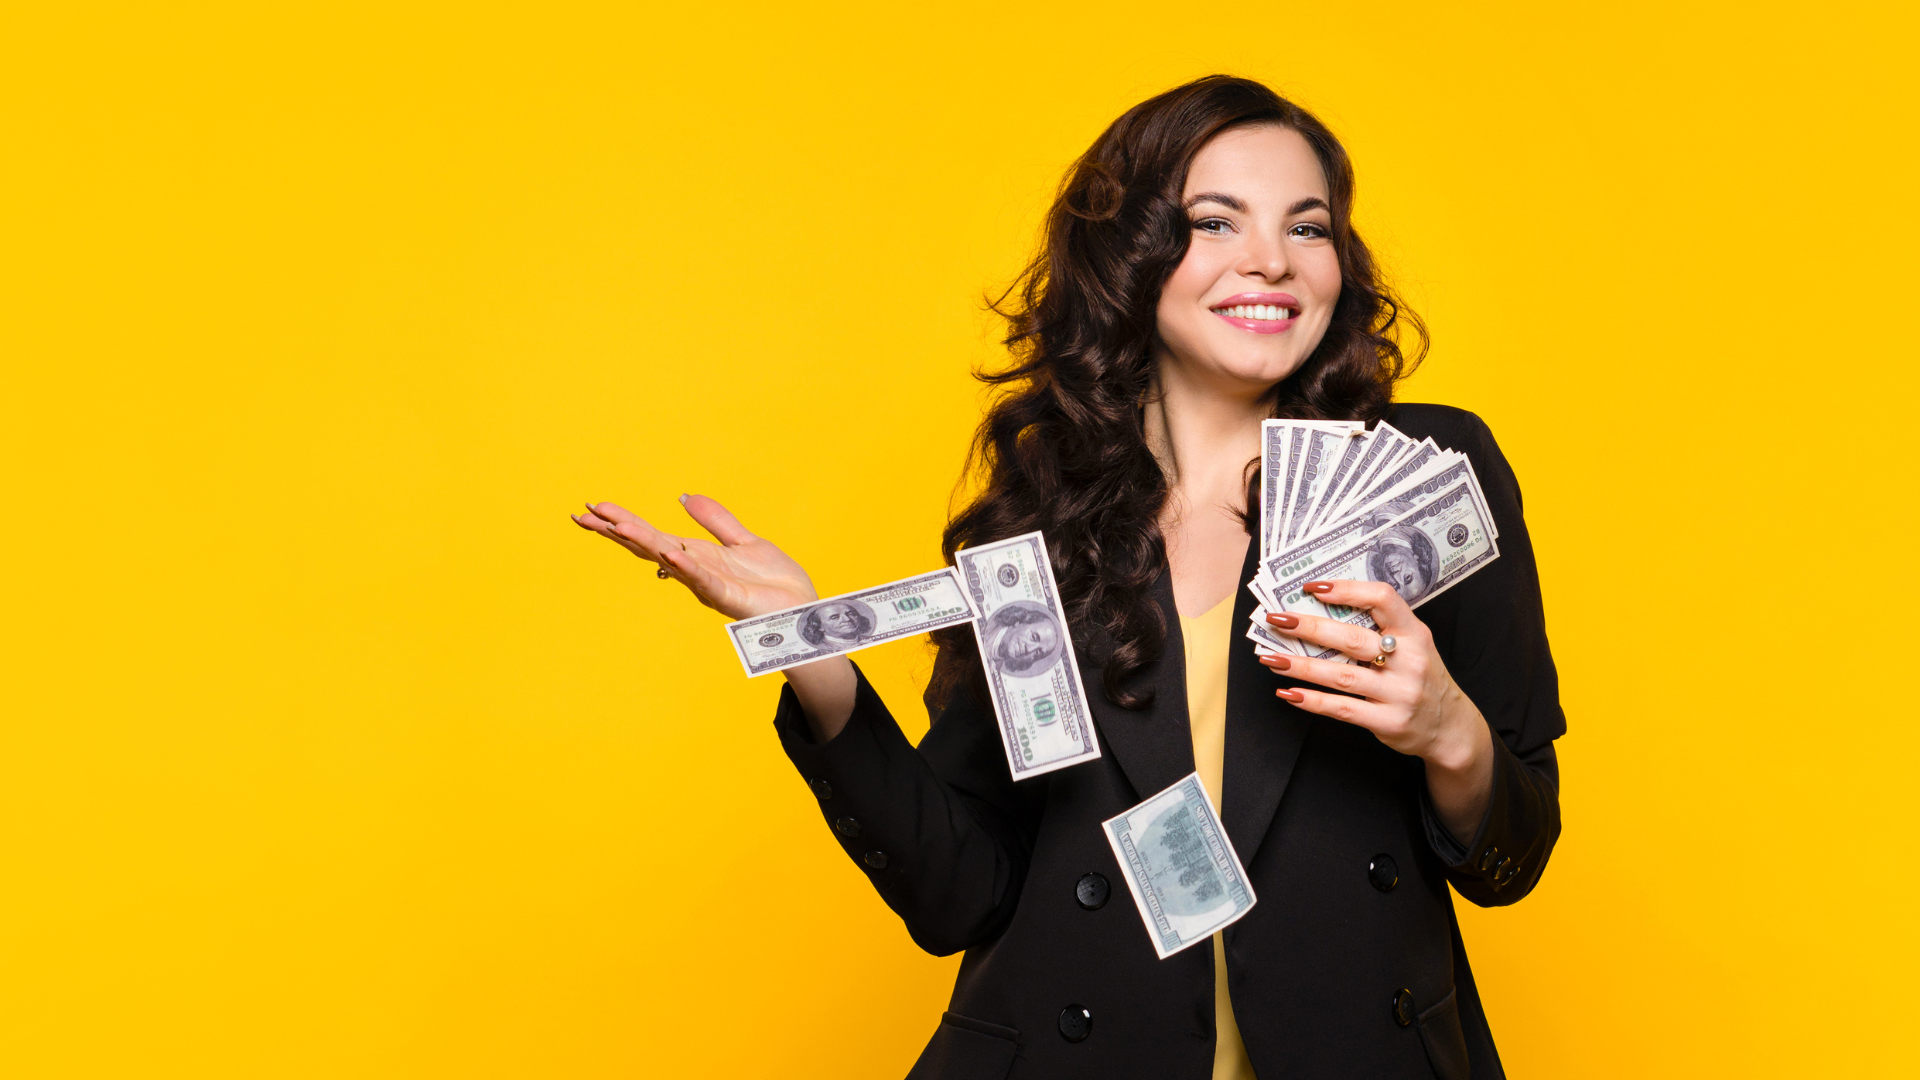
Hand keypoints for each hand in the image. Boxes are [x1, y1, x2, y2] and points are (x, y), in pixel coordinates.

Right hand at [572, 495, 857, 739]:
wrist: (803, 610)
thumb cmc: (774, 582)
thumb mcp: (743, 540)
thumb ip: (715, 520)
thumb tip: (683, 497)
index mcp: (696, 555)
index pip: (651, 535)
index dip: (623, 520)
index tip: (593, 506)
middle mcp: (694, 570)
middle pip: (648, 546)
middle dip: (617, 530)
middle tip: (583, 514)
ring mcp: (708, 584)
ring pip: (668, 561)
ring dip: (642, 543)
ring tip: (615, 526)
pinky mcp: (729, 597)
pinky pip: (704, 581)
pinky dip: (686, 568)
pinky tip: (669, 554)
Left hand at [1257, 580, 1493, 838]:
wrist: (1451, 727)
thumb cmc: (1420, 677)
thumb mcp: (1413, 645)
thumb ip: (1380, 629)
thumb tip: (1321, 610)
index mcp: (1415, 632)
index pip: (1383, 599)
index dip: (1347, 589)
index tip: (1312, 587)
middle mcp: (1410, 660)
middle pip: (1352, 638)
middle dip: (1308, 627)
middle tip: (1276, 620)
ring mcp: (1401, 693)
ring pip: (1342, 675)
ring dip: (1301, 666)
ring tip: (1271, 658)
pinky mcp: (1389, 721)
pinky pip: (1343, 708)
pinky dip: (1312, 701)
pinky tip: (1288, 693)